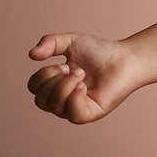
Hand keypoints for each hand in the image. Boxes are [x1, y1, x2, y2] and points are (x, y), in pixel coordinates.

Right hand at [27, 32, 146, 123]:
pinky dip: (75, 96)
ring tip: (82, 74)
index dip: (44, 74)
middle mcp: (63, 100)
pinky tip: (85, 86)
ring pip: (54, 106)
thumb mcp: (70, 41)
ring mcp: (76, 109)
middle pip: (40, 100)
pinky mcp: (89, 115)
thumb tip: (31, 55)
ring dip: (66, 85)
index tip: (64, 63)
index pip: (34, 87)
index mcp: (56, 85)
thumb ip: (49, 43)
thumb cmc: (99, 52)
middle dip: (54, 80)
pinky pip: (72, 113)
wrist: (125, 58)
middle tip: (73, 68)